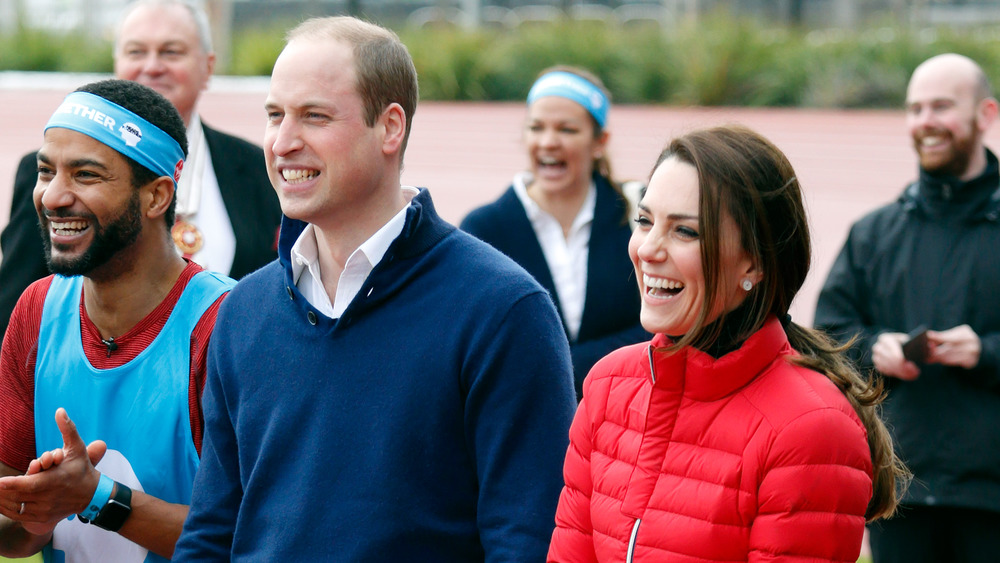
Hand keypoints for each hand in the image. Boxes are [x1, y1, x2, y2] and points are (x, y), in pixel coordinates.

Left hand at [0, 408, 106, 534]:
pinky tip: (0, 501)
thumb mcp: (77, 448)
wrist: (91, 495)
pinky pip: (19, 515)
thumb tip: (59, 410)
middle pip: (18, 496)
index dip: (13, 484)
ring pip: (16, 506)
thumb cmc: (82, 469)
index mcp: (56, 479)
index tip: (0, 481)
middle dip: (2, 491)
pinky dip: (7, 509)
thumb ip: (67, 429)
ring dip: (2, 500)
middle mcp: (50, 497)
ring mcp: (45, 509)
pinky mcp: (43, 518)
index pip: (30, 484)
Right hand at [872, 332, 920, 379]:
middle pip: (890, 359)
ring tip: (914, 373)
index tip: (911, 363)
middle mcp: (878, 348)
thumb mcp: (909, 340)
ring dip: (901, 371)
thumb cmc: (903, 343)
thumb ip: (919, 343)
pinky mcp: (878, 365)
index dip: (900, 357)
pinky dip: (898, 374)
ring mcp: (876, 357)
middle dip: (903, 366)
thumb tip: (931, 346)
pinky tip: (907, 374)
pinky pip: (887, 372)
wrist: (890, 346)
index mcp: (885, 339)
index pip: (891, 348)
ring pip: (888, 367)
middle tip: (915, 371)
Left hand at [927, 324, 980, 368]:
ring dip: (939, 357)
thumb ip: (940, 337)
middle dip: (935, 350)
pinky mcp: (971, 361)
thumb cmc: (959, 342)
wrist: (978, 350)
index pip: (949, 336)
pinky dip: (946, 361)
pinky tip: (941, 360)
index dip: (937, 337)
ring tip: (930, 358)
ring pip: (950, 356)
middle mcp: (971, 341)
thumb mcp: (952, 336)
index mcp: (965, 332)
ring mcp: (973, 352)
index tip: (927, 337)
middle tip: (925, 353)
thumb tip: (928, 337)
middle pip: (949, 347)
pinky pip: (954, 362)